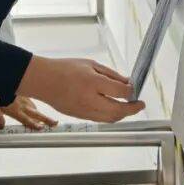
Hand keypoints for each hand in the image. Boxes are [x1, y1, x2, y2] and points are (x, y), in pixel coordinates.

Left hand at [0, 96, 57, 129]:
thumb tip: (0, 127)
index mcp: (15, 110)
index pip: (27, 120)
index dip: (34, 125)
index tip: (42, 128)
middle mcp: (22, 105)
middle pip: (37, 114)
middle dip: (46, 120)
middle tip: (55, 123)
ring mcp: (24, 98)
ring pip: (34, 107)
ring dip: (39, 114)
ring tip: (45, 119)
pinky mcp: (24, 92)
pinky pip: (30, 100)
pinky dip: (33, 105)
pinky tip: (33, 107)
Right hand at [16, 56, 144, 122]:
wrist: (44, 81)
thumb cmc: (65, 69)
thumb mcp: (90, 64)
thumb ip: (111, 74)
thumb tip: (127, 83)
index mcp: (93, 83)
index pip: (120, 92)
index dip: (131, 91)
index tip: (134, 88)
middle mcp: (89, 99)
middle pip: (118, 110)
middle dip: (133, 109)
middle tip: (140, 105)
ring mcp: (84, 110)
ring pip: (110, 119)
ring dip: (122, 114)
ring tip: (129, 108)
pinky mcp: (80, 117)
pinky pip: (100, 119)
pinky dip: (111, 116)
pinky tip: (114, 109)